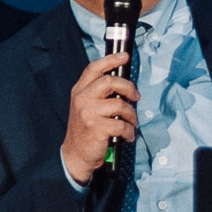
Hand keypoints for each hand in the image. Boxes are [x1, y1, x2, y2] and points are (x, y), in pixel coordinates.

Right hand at [61, 50, 139, 186]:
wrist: (75, 155)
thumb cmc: (85, 130)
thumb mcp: (85, 107)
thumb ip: (98, 94)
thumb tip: (123, 86)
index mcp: (79, 91)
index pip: (93, 68)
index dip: (110, 60)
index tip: (124, 56)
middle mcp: (82, 99)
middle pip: (110, 81)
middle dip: (128, 87)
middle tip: (136, 96)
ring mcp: (88, 113)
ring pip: (120, 105)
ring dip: (131, 115)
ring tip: (132, 123)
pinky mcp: (96, 128)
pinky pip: (122, 125)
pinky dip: (129, 132)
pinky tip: (128, 136)